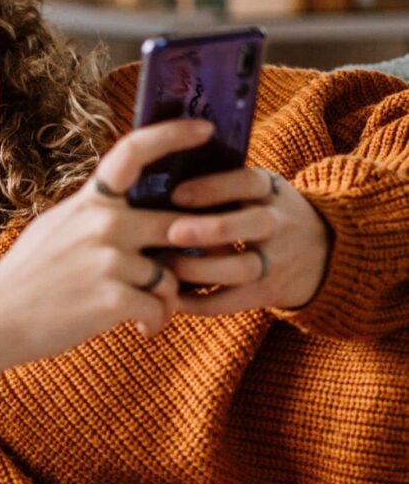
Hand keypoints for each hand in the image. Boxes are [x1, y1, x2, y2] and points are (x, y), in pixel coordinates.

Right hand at [0, 119, 216, 369]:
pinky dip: (155, 323)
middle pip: (176, 225)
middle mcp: (103, 223)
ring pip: (171, 275)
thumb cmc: (27, 276)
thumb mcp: (57, 227)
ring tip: (148, 314)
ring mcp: (109, 259)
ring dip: (166, 299)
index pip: (134, 152)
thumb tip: (130, 208)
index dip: (174, 135)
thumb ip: (96, 215)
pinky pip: (160, 308)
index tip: (206, 129)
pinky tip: (140, 330)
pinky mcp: (113, 298)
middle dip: (185, 255)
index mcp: (90, 201)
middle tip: (178, 277)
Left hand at [163, 167, 331, 315]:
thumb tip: (160, 180)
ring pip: (242, 268)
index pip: (247, 182)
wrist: (324, 250)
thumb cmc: (265, 210)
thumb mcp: (258, 188)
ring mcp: (277, 260)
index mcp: (271, 190)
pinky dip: (200, 303)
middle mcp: (279, 223)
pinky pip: (233, 301)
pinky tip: (172, 298)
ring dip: (199, 269)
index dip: (213, 187)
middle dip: (211, 229)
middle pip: (252, 224)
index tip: (176, 194)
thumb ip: (222, 183)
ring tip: (164, 265)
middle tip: (172, 232)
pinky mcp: (269, 293)